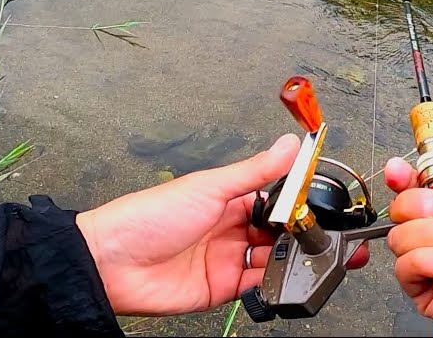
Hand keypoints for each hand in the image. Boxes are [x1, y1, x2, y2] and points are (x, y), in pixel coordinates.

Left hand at [77, 133, 368, 315]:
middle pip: (278, 232)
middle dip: (301, 233)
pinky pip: (257, 287)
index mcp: (228, 199)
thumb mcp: (209, 186)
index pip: (275, 199)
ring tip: (303, 253)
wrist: (112, 263)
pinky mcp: (221, 289)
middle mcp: (230, 228)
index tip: (321, 202)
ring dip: (289, 257)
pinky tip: (280, 274)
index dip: (298, 201)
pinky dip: (272, 282)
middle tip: (321, 233)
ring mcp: (226, 259)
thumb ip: (255, 170)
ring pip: (272, 260)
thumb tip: (288, 145)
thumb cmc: (148, 217)